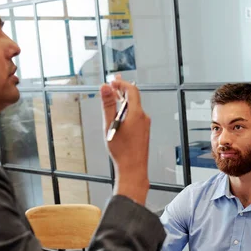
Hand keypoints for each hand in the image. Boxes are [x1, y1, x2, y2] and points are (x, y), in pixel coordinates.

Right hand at [101, 75, 150, 204]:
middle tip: (113, 82)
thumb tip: (105, 88)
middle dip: (122, 89)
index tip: (111, 81)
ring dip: (124, 100)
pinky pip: (136, 115)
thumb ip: (108, 105)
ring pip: (134, 107)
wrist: (133, 169)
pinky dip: (127, 110)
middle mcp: (144, 117)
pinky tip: (120, 113)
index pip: (132, 90)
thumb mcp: (110, 125)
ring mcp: (145, 124)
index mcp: (137, 114)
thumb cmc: (122, 151)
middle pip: (134, 97)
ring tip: (115, 95)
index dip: (121, 83)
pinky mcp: (143, 131)